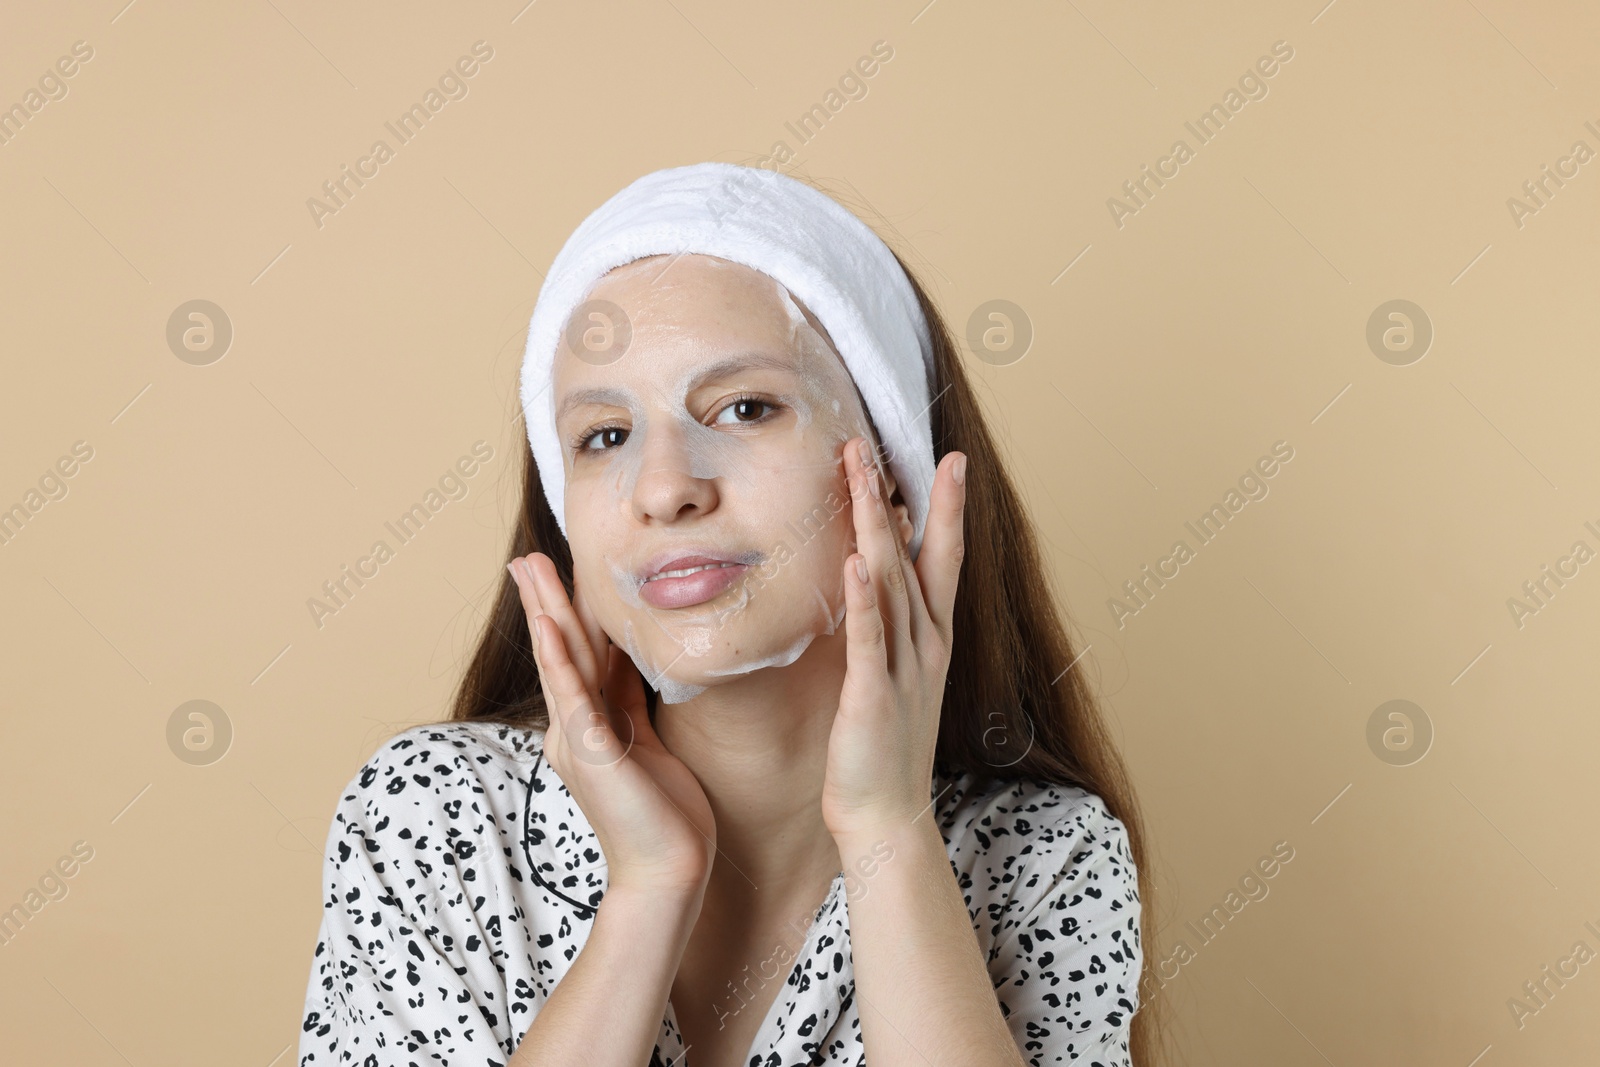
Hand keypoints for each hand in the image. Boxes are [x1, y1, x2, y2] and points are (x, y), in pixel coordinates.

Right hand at [507, 553, 716, 896]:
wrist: (669, 870)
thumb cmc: (665, 816)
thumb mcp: (647, 742)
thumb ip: (630, 703)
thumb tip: (630, 662)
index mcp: (587, 727)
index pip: (579, 656)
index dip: (570, 612)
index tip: (559, 573)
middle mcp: (573, 729)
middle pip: (561, 650)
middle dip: (545, 600)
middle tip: (526, 558)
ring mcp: (578, 739)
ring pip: (561, 661)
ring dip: (545, 612)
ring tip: (530, 570)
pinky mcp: (591, 751)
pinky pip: (572, 696)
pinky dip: (558, 659)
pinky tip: (547, 626)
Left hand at [821, 438, 966, 839]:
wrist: (886, 817)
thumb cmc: (883, 748)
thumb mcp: (893, 677)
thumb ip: (888, 630)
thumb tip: (872, 584)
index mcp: (931, 639)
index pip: (942, 560)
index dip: (947, 509)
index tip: (951, 460)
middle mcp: (924, 646)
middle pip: (912, 557)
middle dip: (893, 497)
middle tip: (874, 445)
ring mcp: (903, 669)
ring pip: (890, 584)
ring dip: (874, 527)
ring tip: (860, 477)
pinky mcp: (872, 697)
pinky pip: (869, 640)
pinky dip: (864, 600)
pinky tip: (856, 562)